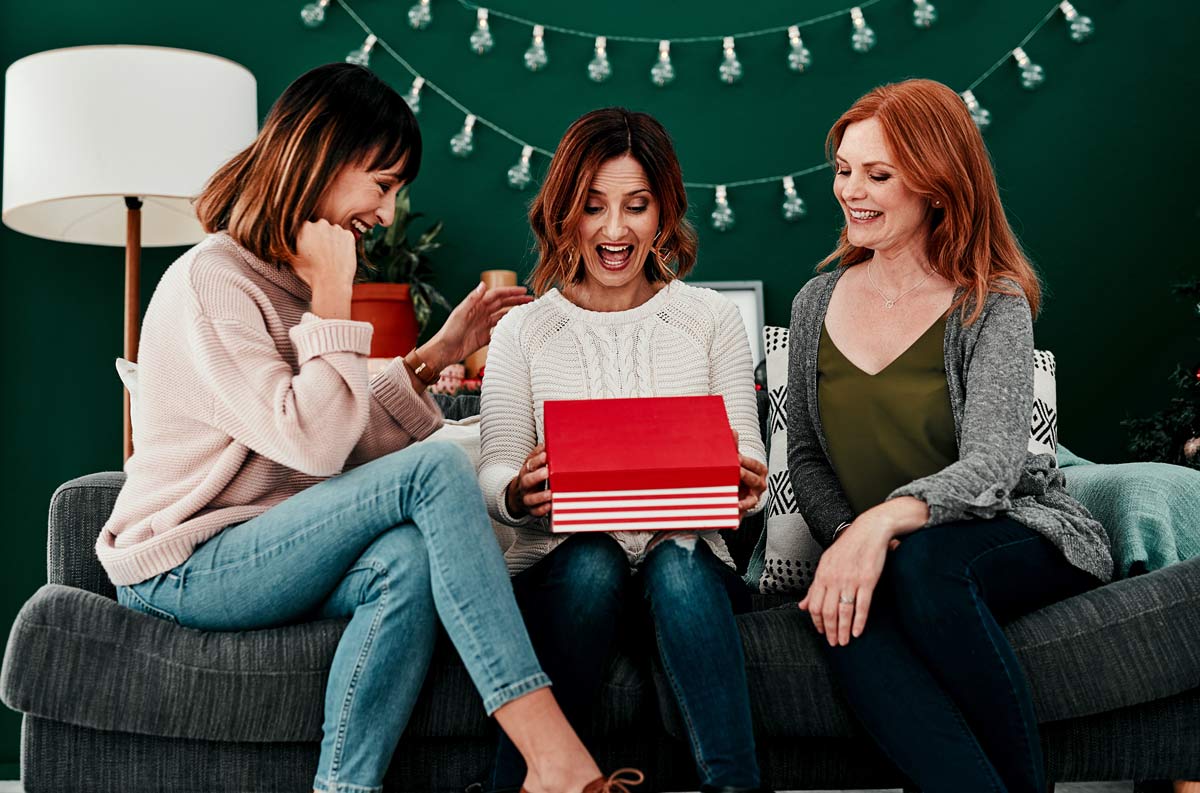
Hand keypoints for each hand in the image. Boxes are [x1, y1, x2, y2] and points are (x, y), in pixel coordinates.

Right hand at [293, 220, 356, 319]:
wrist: (331, 282)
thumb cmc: (310, 273)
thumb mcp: (292, 258)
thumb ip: (291, 244)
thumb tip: (286, 240)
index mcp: (304, 227)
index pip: (306, 228)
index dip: (308, 239)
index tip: (310, 248)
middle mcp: (320, 224)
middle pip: (320, 228)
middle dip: (320, 237)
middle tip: (321, 253)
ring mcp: (336, 229)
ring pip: (333, 232)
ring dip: (332, 240)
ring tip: (330, 256)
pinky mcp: (348, 235)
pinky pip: (345, 237)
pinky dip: (343, 244)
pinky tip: (340, 256)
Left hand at [432, 283, 532, 362]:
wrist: (444, 351)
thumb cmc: (449, 331)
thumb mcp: (461, 313)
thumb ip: (472, 299)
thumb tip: (483, 284)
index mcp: (477, 306)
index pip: (497, 295)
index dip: (511, 292)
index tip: (524, 290)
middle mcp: (481, 314)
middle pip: (502, 304)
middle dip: (516, 300)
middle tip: (531, 300)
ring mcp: (483, 326)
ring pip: (503, 316)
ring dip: (514, 313)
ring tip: (527, 312)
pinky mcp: (484, 338)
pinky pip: (498, 331)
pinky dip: (508, 329)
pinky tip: (517, 330)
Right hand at [506, 444, 551, 517]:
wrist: (516, 497)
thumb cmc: (530, 478)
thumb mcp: (530, 466)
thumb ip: (537, 456)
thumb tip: (545, 444)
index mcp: (525, 472)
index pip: (529, 465)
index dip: (537, 460)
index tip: (546, 455)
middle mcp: (524, 486)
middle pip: (527, 481)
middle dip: (537, 477)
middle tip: (547, 472)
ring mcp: (526, 499)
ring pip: (531, 499)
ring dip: (540, 496)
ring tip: (550, 494)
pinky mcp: (531, 510)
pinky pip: (535, 512)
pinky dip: (542, 510)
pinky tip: (550, 506)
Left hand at [731, 429, 766, 516]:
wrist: (734, 487)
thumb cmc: (736, 469)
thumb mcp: (735, 459)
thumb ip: (734, 446)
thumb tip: (732, 431)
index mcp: (759, 472)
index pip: (758, 467)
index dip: (748, 463)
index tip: (736, 459)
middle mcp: (758, 487)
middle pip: (756, 483)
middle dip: (745, 478)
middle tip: (734, 474)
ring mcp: (751, 499)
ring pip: (750, 502)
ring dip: (742, 503)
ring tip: (735, 504)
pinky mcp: (741, 511)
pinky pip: (739, 517)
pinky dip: (736, 521)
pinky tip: (732, 524)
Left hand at [798, 515, 892, 646]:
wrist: (868, 531)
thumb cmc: (847, 548)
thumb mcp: (826, 564)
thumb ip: (815, 587)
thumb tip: (802, 606)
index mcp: (822, 575)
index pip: (815, 605)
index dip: (817, 622)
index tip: (821, 633)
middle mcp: (834, 579)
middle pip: (828, 612)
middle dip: (829, 631)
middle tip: (833, 643)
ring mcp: (850, 580)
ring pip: (844, 612)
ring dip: (843, 630)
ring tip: (844, 642)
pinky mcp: (867, 581)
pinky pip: (862, 606)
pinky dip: (859, 622)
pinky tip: (857, 632)